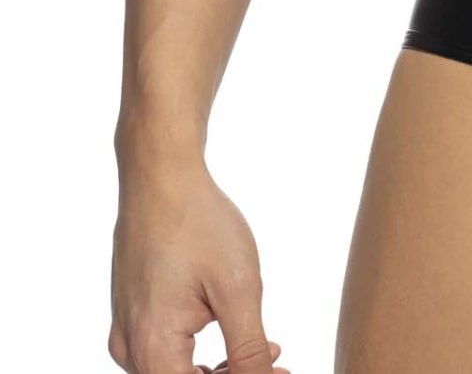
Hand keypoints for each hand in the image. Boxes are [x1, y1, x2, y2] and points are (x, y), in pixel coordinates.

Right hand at [110, 156, 288, 373]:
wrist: (161, 178)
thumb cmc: (199, 225)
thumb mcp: (237, 287)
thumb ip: (248, 346)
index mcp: (153, 349)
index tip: (284, 371)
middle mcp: (130, 348)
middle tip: (279, 362)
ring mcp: (126, 331)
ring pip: (171, 372)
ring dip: (217, 371)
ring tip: (266, 349)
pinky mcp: (131, 314)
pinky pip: (162, 352)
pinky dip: (198, 353)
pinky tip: (233, 330)